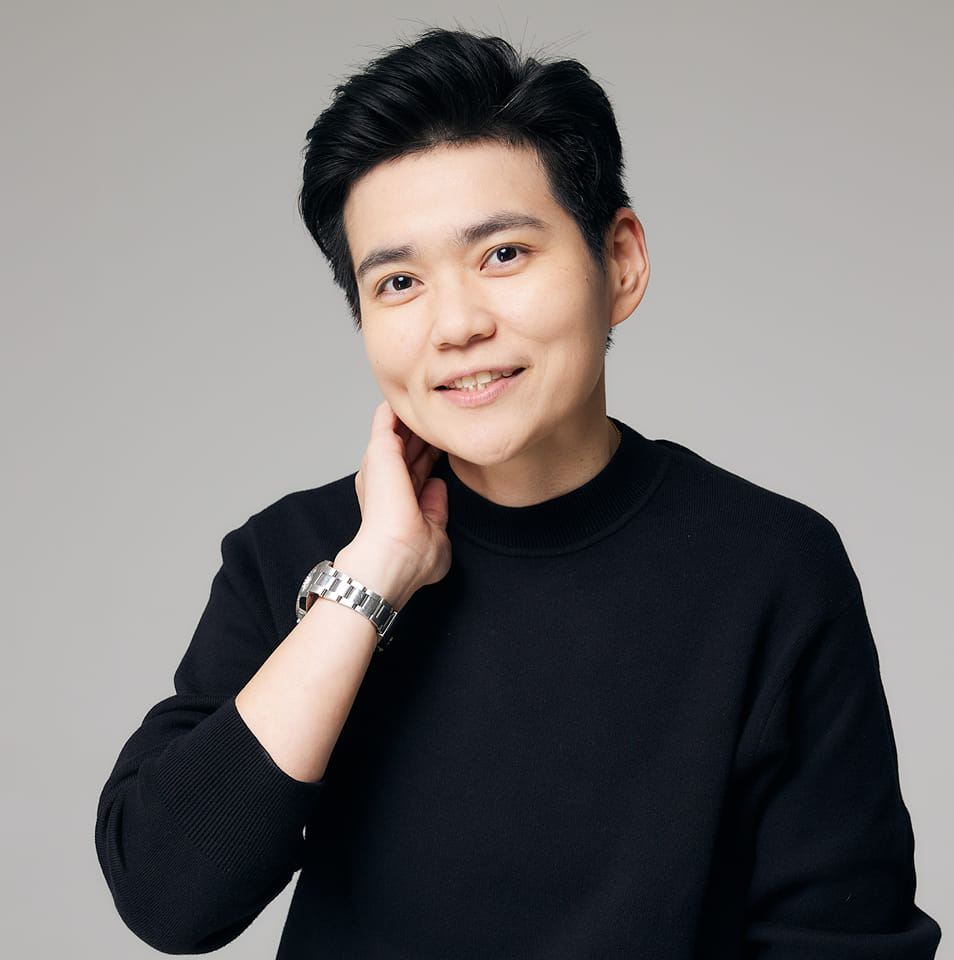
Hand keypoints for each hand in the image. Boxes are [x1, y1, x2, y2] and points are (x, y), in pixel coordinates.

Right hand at [349, 399, 451, 594]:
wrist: (392, 558)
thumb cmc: (411, 558)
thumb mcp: (435, 534)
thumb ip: (437, 510)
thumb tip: (438, 486)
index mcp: (402, 496)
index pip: (421, 464)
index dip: (437, 450)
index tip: (454, 438)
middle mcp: (388, 478)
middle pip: (411, 443)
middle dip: (429, 428)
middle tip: (449, 409)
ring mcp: (382, 463)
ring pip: (400, 427)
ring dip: (416, 415)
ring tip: (435, 393)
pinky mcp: (379, 451)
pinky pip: (386, 418)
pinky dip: (396, 406)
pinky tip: (411, 391)